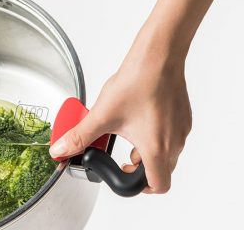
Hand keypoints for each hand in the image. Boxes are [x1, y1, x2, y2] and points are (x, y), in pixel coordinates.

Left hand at [49, 35, 191, 193]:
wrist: (158, 58)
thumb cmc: (137, 83)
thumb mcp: (101, 115)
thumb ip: (80, 136)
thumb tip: (61, 150)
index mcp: (157, 149)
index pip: (157, 185)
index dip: (139, 187)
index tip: (123, 174)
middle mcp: (174, 142)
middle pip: (161, 170)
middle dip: (138, 167)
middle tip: (120, 154)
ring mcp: (181, 129)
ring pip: (166, 152)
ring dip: (146, 150)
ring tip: (125, 131)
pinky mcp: (182, 116)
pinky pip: (170, 135)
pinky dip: (155, 134)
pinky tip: (138, 116)